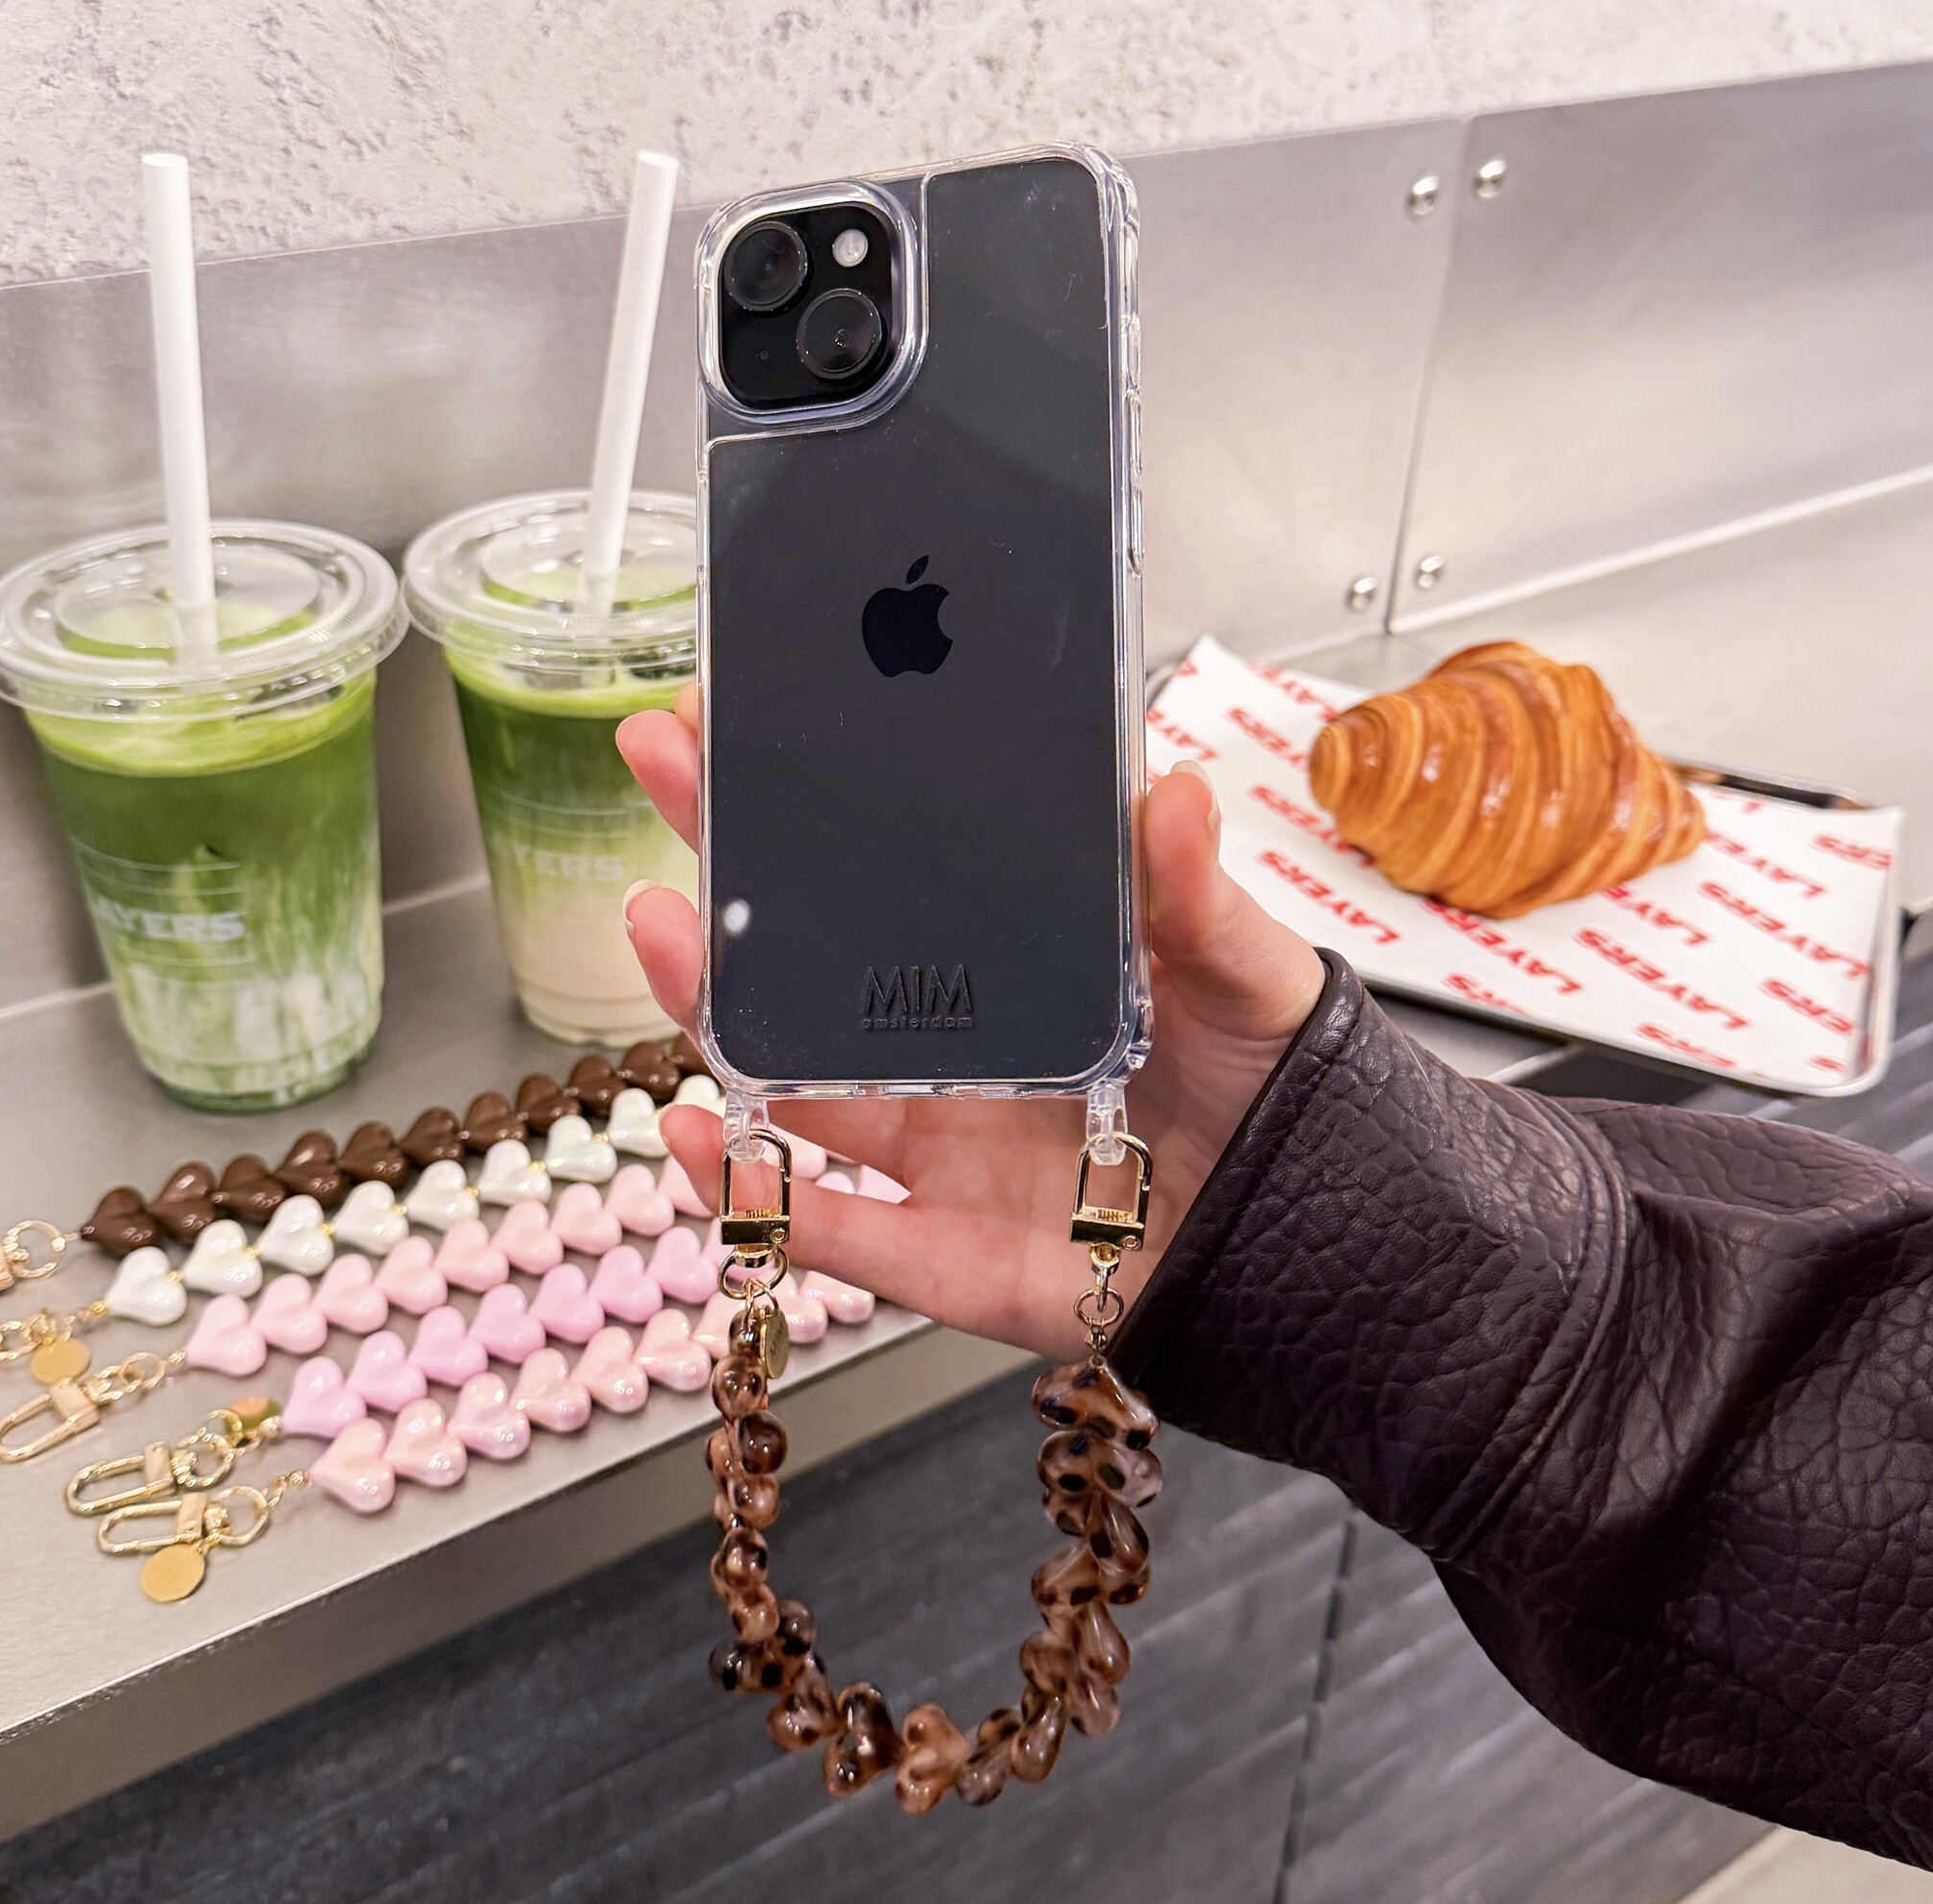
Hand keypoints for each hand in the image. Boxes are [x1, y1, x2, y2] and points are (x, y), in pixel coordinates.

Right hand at [616, 687, 1324, 1355]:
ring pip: (793, 1079)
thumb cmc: (1268, 1093)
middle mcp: (954, 1046)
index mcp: (1013, 967)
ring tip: (657, 928)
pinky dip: (750, 1191)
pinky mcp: (938, 1249)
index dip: (818, 800)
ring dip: (711, 1008)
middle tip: (669, 765)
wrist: (1306, 1243)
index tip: (750, 714)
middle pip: (810, 958)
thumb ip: (1198, 894)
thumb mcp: (1242, 970)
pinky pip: (824, 1224)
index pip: (892, 870)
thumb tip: (1173, 795)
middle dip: (728, 866)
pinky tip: (693, 1131)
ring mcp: (936, 1147)